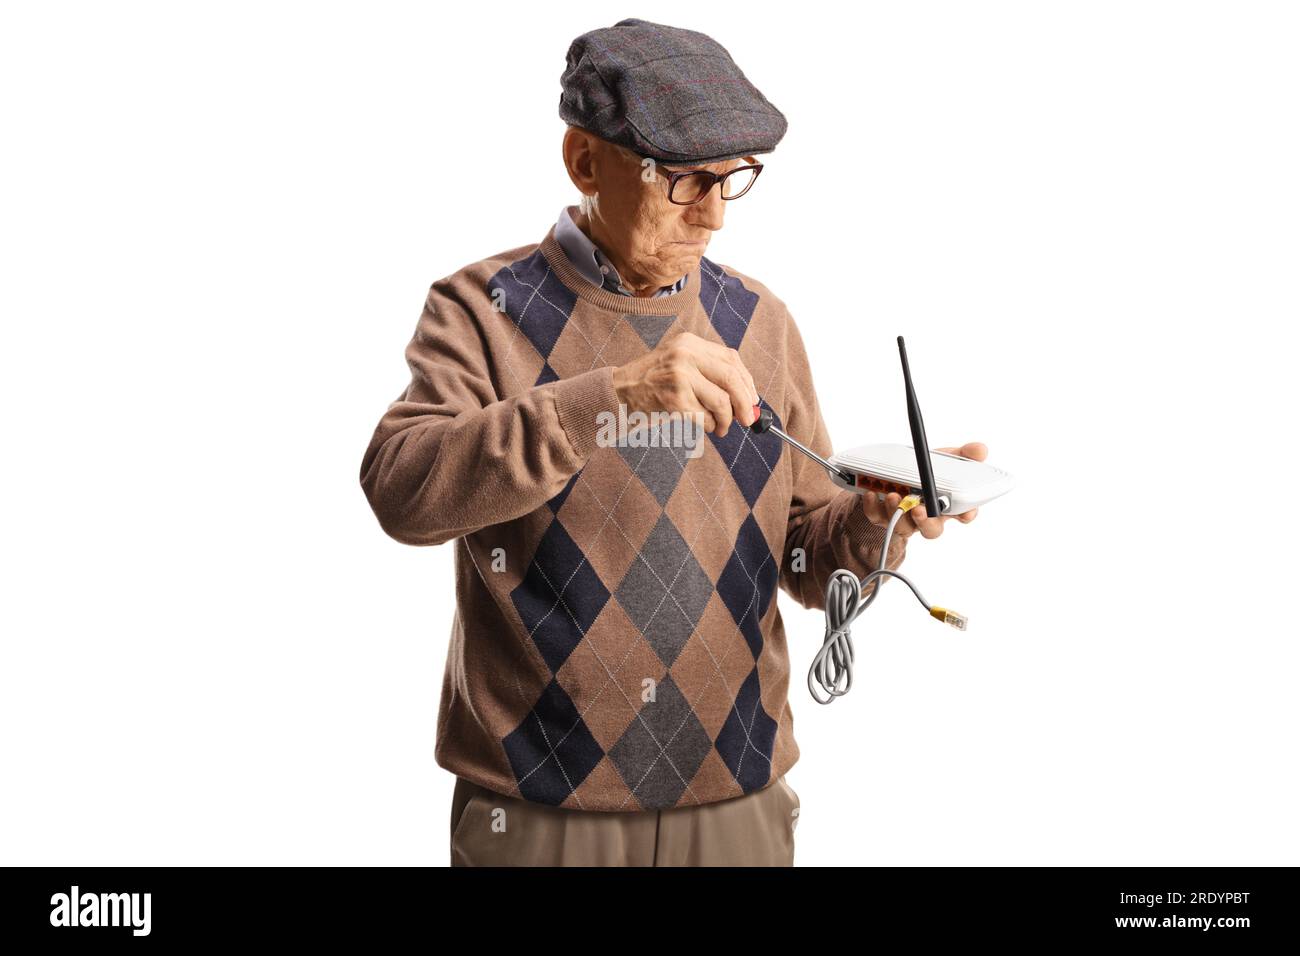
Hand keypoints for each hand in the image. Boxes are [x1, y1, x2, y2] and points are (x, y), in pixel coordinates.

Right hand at [611, 331, 758, 437]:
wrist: (617, 393)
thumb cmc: (651, 384)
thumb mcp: (678, 364)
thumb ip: (709, 374)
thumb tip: (747, 397)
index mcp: (689, 343)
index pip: (731, 358)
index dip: (747, 381)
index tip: (753, 399)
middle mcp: (685, 355)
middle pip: (731, 379)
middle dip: (745, 403)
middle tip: (748, 420)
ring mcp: (679, 376)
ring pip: (721, 402)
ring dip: (725, 420)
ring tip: (720, 428)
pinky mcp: (674, 400)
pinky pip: (705, 418)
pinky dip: (708, 427)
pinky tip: (701, 426)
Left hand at [862, 442, 987, 538]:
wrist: (893, 475)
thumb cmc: (925, 471)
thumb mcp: (946, 458)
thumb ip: (964, 455)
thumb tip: (979, 450)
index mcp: (947, 505)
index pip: (963, 515)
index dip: (966, 515)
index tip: (964, 512)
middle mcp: (927, 516)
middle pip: (931, 529)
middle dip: (926, 521)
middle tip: (920, 509)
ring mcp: (904, 518)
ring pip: (903, 526)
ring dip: (898, 512)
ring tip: (894, 495)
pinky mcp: (882, 515)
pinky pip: (877, 516)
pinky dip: (873, 506)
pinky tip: (872, 493)